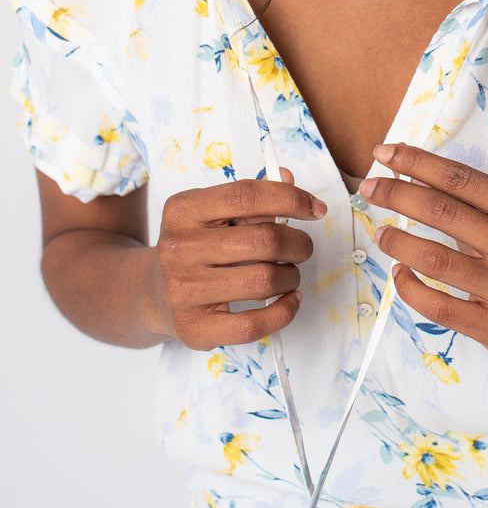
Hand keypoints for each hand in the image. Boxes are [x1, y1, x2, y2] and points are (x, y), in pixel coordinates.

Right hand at [150, 169, 326, 349]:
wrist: (152, 293)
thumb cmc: (196, 246)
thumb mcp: (213, 213)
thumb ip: (252, 196)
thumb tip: (289, 179)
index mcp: (183, 210)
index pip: (246, 196)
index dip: (290, 199)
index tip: (315, 208)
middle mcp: (178, 248)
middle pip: (263, 240)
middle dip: (298, 243)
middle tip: (302, 248)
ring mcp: (183, 291)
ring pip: (263, 280)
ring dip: (291, 276)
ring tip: (290, 273)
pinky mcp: (195, 329)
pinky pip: (253, 324)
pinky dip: (284, 311)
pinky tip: (290, 299)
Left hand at [359, 144, 487, 353]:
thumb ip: (465, 194)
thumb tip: (405, 168)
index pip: (461, 179)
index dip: (417, 163)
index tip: (384, 153)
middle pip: (443, 213)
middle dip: (397, 195)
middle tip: (370, 188)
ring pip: (435, 260)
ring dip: (397, 241)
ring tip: (381, 232)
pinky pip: (437, 306)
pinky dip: (408, 286)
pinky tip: (400, 271)